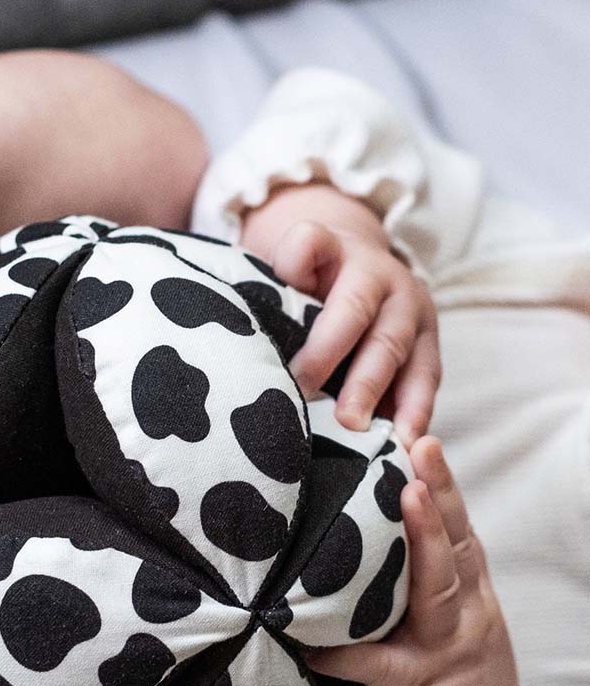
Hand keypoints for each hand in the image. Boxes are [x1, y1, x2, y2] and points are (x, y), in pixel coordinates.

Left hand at [239, 183, 439, 446]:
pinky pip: (425, 376)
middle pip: (357, 316)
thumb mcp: (282, 269)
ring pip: (397, 349)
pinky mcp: (428, 341)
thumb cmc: (306, 282)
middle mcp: (379, 274)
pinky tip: (405, 440)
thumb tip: (256, 313)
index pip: (308, 246)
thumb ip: (271, 283)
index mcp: (333, 249)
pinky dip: (415, 409)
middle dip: (333, 359)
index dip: (295, 268)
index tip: (277, 314)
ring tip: (359, 428)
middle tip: (320, 406)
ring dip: (376, 391)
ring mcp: (409, 307)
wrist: (358, 264)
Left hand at [307, 436, 529, 685]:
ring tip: (402, 500)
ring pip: (437, 589)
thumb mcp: (436, 623)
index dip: (442, 483)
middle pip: (457, 543)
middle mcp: (465, 612)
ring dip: (422, 544)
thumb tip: (351, 535)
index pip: (458, 528)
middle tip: (420, 446)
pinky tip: (312, 643)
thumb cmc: (441, 681)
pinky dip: (344, 651)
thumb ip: (408, 583)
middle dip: (440, 493)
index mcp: (466, 592)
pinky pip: (380, 663)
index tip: (421, 439)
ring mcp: (448, 648)